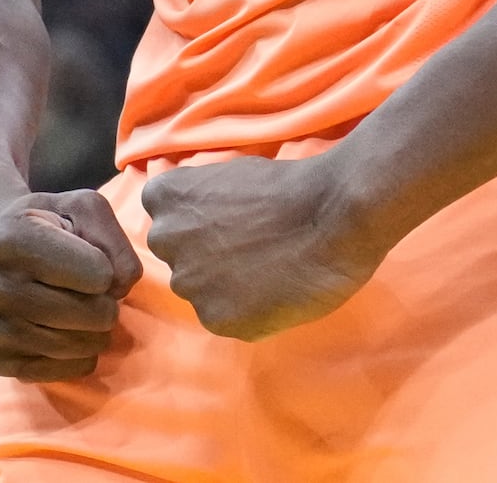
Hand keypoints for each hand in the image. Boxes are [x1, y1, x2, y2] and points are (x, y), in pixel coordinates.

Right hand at [0, 189, 142, 380]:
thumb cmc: (46, 226)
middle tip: (87, 288)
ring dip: (95, 329)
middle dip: (106, 301)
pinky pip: (70, 371)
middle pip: (96, 315)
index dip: (104, 265)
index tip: (85, 256)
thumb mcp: (83, 209)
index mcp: (11, 238)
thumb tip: (120, 287)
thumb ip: (113, 239)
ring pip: (84, 346)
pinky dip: (80, 354)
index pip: (99, 274)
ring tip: (77, 305)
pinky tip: (62, 329)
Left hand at [143, 154, 381, 341]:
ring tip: (266, 273)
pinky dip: (246, 313)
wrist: (332, 215)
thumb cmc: (288, 186)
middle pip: (177, 257)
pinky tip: (274, 294)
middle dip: (205, 257)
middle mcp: (165, 240)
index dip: (196, 224)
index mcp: (164, 198)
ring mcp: (188, 283)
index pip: (165, 219)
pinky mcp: (215, 319)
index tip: (227, 223)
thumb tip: (200, 223)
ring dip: (224, 287)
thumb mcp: (226, 177)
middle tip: (248, 251)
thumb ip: (199, 204)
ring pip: (200, 291)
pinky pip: (224, 319)